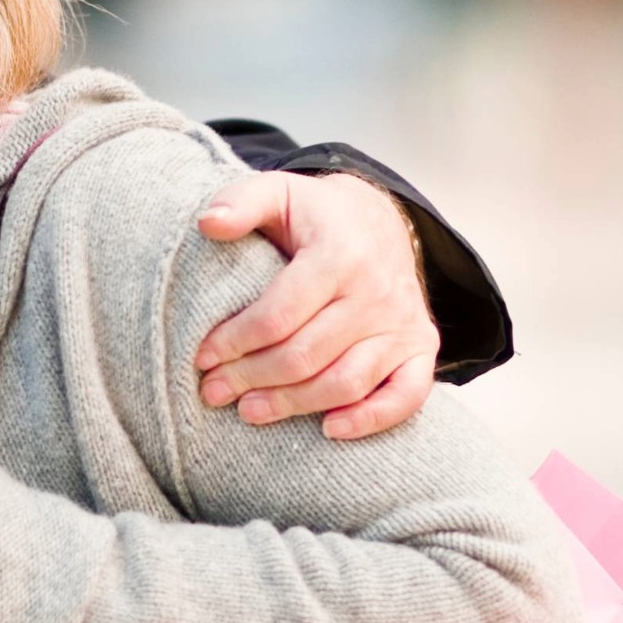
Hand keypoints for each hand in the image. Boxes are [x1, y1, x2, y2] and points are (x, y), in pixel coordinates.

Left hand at [193, 171, 440, 440]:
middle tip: (214, 392)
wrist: (379, 222)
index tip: (202, 356)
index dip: (234, 341)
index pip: (279, 314)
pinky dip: (372, 419)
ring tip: (249, 412)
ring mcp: (402, 323)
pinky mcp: (420, 347)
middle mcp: (376, 291)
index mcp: (338, 253)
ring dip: (294, 405)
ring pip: (346, 382)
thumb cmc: (316, 216)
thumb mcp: (278, 192)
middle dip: (251, 378)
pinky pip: (407, 395)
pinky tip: (330, 430)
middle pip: (306, 355)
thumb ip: (241, 201)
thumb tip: (207, 224)